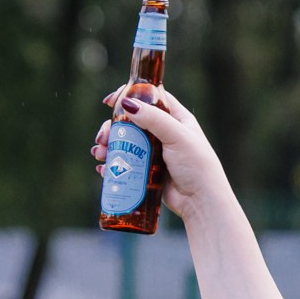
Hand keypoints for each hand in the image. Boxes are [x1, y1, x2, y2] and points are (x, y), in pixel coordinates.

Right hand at [90, 85, 231, 225]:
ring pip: (126, 144)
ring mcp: (156, 154)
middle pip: (132, 123)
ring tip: (99, 154)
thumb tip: (128, 104)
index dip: (130, 96)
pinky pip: (127, 165)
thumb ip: (153, 118)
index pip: (150, 99)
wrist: (200, 201)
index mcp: (176, 119)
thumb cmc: (196, 165)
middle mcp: (165, 134)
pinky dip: (113, 165)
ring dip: (109, 147)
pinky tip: (104, 169)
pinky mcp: (149, 173)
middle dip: (113, 128)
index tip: (110, 101)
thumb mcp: (176, 136)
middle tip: (102, 137)